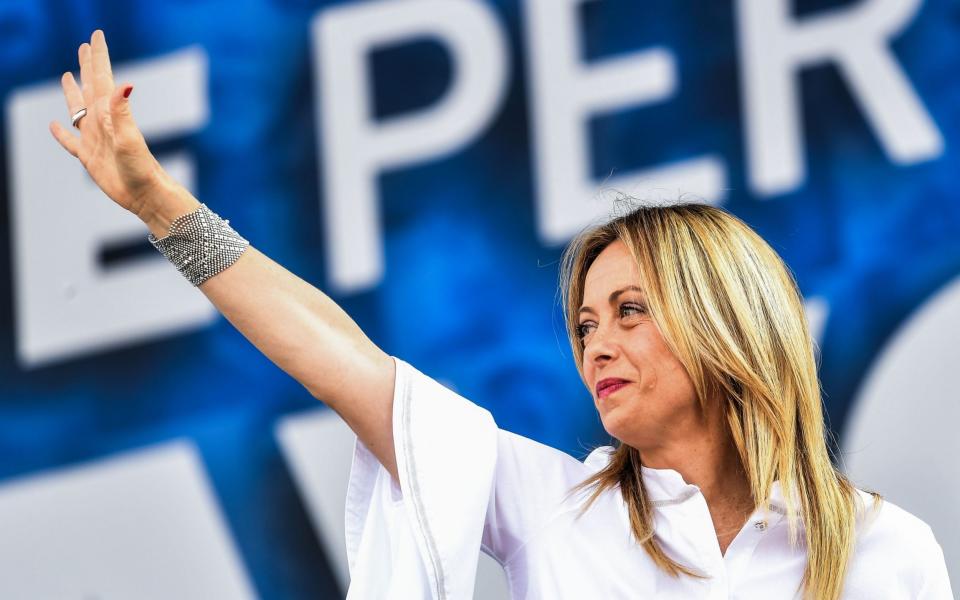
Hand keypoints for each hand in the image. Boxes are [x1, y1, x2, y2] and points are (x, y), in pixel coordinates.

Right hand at [49, 29, 168, 219]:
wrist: (144, 195)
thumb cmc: (141, 167)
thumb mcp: (130, 137)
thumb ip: (122, 110)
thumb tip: (124, 83)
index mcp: (110, 114)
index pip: (101, 78)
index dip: (98, 57)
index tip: (96, 36)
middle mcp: (102, 123)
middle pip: (89, 88)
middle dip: (87, 66)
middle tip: (84, 47)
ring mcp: (95, 139)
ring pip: (78, 109)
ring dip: (72, 92)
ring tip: (67, 76)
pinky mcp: (89, 157)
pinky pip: (70, 141)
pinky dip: (60, 133)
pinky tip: (54, 125)